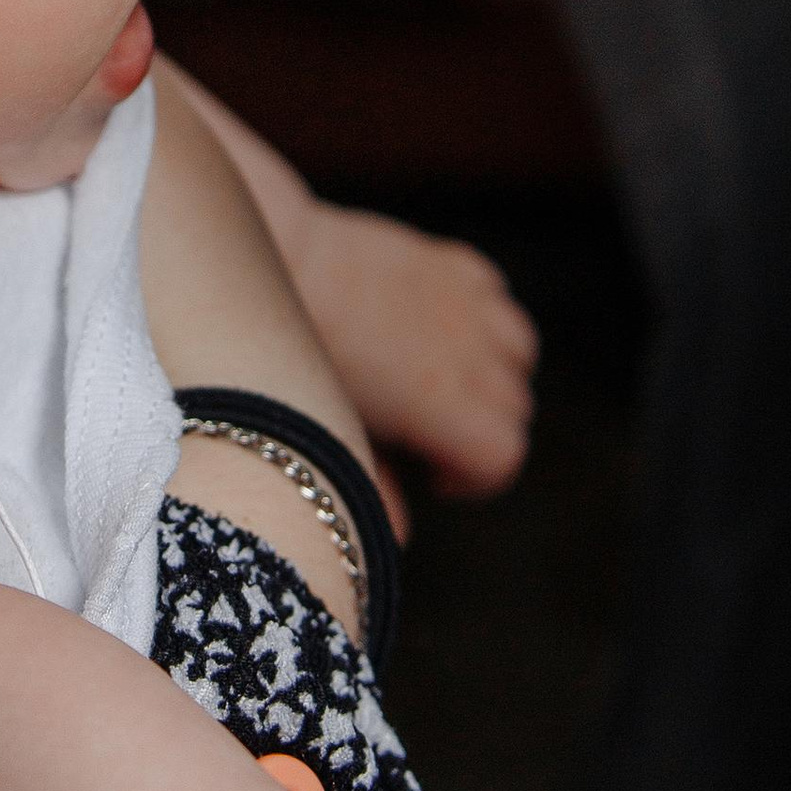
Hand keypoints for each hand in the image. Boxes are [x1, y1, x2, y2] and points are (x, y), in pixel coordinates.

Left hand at [157, 60, 534, 498]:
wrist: (271, 250)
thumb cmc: (290, 348)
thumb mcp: (327, 427)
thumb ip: (370, 488)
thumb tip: (394, 540)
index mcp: (440, 400)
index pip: (503, 456)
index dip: (471, 478)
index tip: (426, 475)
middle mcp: (468, 348)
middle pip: (514, 412)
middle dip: (476, 433)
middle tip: (416, 437)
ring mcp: (466, 300)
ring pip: (518, 355)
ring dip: (491, 378)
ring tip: (433, 385)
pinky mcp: (452, 261)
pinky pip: (497, 300)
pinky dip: (481, 322)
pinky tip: (432, 331)